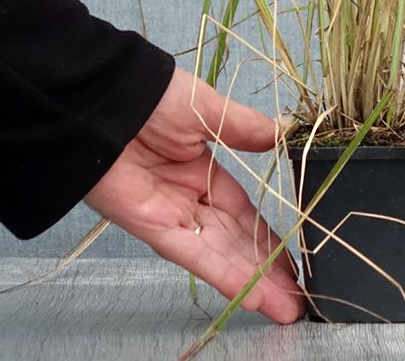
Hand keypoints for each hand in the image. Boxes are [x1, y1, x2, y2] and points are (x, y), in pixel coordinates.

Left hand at [85, 66, 304, 323]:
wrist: (104, 101)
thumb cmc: (153, 98)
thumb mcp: (208, 108)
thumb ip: (245, 128)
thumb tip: (285, 131)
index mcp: (203, 171)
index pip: (243, 213)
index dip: (268, 236)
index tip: (295, 254)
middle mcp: (189, 199)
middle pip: (236, 242)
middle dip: (268, 269)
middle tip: (300, 294)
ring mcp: (171, 216)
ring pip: (220, 255)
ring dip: (254, 282)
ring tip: (288, 306)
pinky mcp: (152, 226)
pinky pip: (193, 254)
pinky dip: (222, 274)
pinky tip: (250, 294)